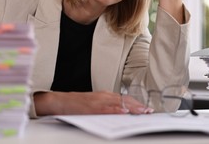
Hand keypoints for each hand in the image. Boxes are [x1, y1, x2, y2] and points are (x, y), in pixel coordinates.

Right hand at [33, 91, 150, 115]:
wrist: (60, 101)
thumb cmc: (76, 104)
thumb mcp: (94, 105)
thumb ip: (107, 107)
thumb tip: (121, 113)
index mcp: (105, 96)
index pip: (124, 99)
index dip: (136, 104)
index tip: (147, 109)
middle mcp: (103, 96)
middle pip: (124, 99)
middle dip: (138, 106)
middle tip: (149, 111)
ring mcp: (97, 100)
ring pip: (118, 102)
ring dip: (131, 107)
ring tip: (141, 111)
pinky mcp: (90, 106)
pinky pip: (105, 108)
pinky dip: (114, 109)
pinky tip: (122, 111)